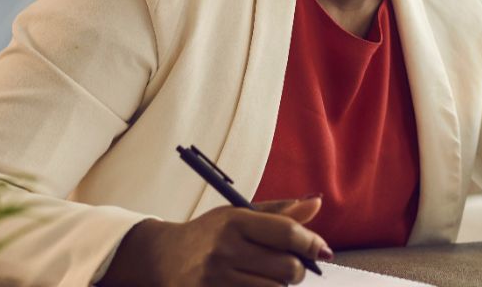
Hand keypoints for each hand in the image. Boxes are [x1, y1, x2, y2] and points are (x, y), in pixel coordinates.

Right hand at [101, 197, 330, 285]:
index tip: (322, 249)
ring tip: (267, 278)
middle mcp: (224, 250)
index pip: (286, 232)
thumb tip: (317, 203)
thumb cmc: (209, 235)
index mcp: (233, 222)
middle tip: (290, 267)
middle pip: (287, 268)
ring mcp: (214, 279)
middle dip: (297, 270)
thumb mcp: (237, 216)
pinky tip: (251, 285)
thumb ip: (279, 214)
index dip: (311, 242)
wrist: (160, 259)